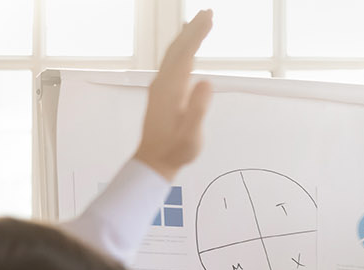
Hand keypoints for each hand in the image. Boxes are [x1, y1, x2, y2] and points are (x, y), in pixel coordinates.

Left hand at [133, 11, 213, 181]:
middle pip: (178, 48)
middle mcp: (162, 82)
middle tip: (208, 12)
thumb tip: (206, 82)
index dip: (198, 35)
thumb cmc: (175, 150)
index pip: (186, 54)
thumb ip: (198, 109)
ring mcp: (160, 85)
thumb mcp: (191, 135)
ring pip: (173, 53)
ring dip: (187, 36)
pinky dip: (182, 48)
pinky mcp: (162, 91)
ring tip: (199, 23)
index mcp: (171, 89)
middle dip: (193, 29)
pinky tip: (186, 48)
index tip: (209, 19)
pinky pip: (172, 62)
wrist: (154, 159)